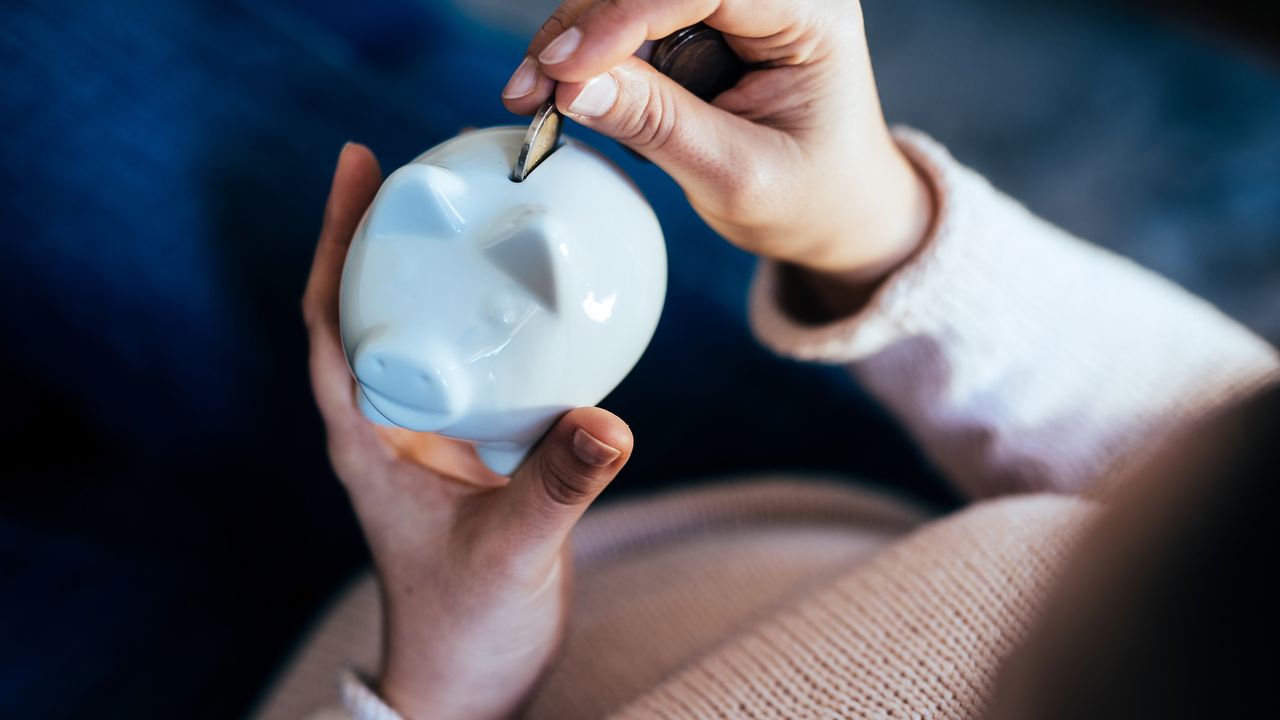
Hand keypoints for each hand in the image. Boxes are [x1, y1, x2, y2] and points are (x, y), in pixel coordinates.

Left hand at [302, 144, 634, 719]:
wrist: (468, 681)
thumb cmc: (464, 628)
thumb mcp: (510, 553)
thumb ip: (557, 488)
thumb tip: (608, 420)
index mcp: (369, 438)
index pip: (332, 321)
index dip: (336, 240)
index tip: (358, 166)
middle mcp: (392, 425)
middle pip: (372, 308)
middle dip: (387, 235)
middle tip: (425, 166)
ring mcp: (431, 438)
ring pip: (424, 333)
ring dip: (437, 273)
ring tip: (475, 212)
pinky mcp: (474, 453)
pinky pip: (478, 367)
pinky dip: (494, 325)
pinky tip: (534, 304)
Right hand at [502, 0, 934, 316]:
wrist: (835, 206)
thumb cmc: (810, 195)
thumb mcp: (736, 177)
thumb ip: (660, 126)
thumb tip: (574, 86)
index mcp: (811, 13)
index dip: (625, 17)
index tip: (564, 67)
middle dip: (586, 23)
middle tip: (533, 88)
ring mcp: (735, 1)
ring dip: (576, 35)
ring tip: (537, 96)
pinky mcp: (701, 17)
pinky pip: (629, 15)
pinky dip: (587, 48)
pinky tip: (560, 88)